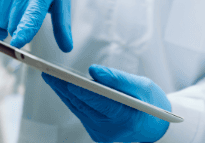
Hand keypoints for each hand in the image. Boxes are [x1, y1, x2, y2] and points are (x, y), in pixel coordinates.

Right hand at [0, 0, 71, 50]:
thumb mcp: (60, 1)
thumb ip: (62, 26)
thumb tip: (67, 48)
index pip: (33, 12)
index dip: (26, 28)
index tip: (18, 44)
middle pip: (15, 23)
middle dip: (21, 28)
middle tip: (29, 16)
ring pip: (1, 22)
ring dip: (9, 24)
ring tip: (19, 7)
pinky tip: (4, 13)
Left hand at [42, 65, 170, 141]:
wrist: (156, 125)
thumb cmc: (152, 102)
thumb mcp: (143, 85)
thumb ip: (118, 78)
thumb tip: (93, 70)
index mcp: (126, 118)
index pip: (99, 103)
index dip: (82, 90)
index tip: (66, 79)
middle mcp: (110, 129)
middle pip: (83, 106)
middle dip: (65, 88)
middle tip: (48, 72)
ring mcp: (101, 133)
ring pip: (78, 109)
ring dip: (63, 92)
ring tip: (50, 76)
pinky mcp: (95, 131)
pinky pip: (81, 112)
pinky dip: (72, 98)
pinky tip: (63, 86)